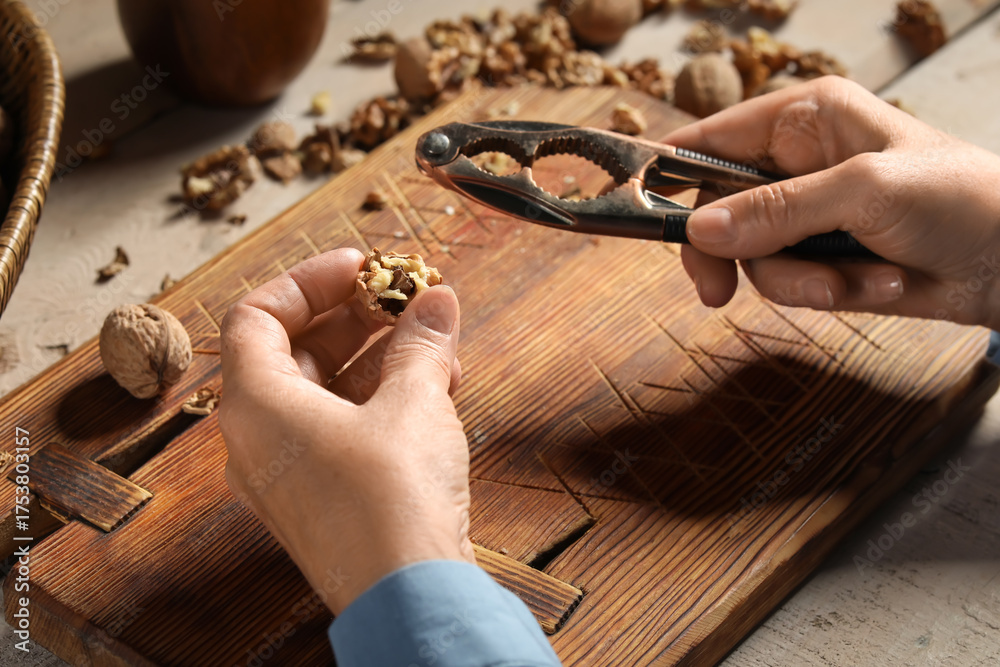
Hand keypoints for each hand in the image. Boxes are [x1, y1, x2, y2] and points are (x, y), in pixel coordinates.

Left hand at [219, 248, 473, 614]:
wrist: (409, 597)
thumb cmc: (392, 502)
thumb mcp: (414, 402)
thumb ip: (420, 343)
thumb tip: (436, 302)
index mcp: (256, 406)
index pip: (257, 315)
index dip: (309, 282)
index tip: (361, 267)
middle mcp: (258, 440)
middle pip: (293, 351)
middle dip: (354, 318)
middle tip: (405, 297)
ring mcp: (287, 475)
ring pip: (323, 393)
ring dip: (375, 358)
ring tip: (430, 340)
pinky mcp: (322, 500)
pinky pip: (340, 430)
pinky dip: (378, 401)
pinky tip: (431, 387)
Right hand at [667, 76, 999, 329]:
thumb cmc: (962, 199)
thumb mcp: (864, 192)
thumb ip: (777, 210)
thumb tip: (700, 228)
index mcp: (804, 119)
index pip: (710, 141)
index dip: (669, 174)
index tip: (637, 211)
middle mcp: (796, 165)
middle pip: (716, 211)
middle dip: (734, 254)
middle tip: (717, 291)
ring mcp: (807, 216)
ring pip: (752, 259)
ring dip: (802, 282)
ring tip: (859, 279)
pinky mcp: (820, 260)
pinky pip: (786, 285)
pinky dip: (827, 295)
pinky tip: (878, 285)